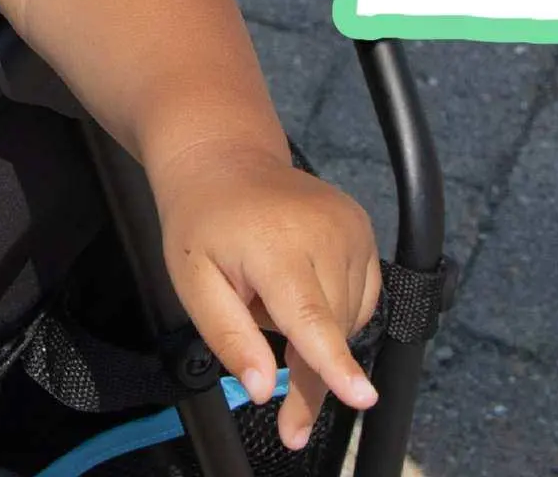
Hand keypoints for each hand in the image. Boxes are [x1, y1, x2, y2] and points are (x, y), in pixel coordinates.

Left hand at [149, 140, 380, 450]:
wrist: (226, 159)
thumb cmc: (202, 222)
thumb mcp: (193, 284)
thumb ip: (229, 338)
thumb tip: (262, 390)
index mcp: (275, 242)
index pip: (310, 316)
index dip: (334, 363)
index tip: (363, 398)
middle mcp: (324, 229)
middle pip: (332, 329)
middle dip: (308, 371)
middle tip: (272, 386)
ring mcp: (349, 224)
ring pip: (350, 319)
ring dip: (318, 334)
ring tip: (272, 303)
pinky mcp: (362, 226)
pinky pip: (363, 296)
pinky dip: (336, 311)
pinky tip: (301, 293)